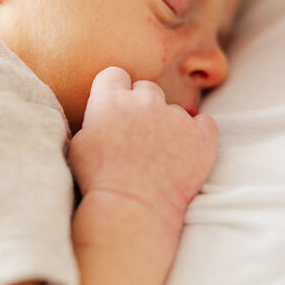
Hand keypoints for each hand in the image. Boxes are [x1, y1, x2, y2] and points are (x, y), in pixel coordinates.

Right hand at [68, 67, 217, 241]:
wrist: (131, 209)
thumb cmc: (98, 182)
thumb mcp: (79, 144)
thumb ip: (93, 118)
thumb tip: (101, 111)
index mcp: (110, 99)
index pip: (115, 74)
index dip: (116, 91)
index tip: (117, 109)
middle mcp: (144, 101)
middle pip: (146, 88)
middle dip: (143, 106)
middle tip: (140, 136)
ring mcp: (175, 117)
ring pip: (174, 109)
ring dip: (169, 125)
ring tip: (161, 156)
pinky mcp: (201, 136)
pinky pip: (205, 124)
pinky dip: (198, 135)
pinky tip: (186, 152)